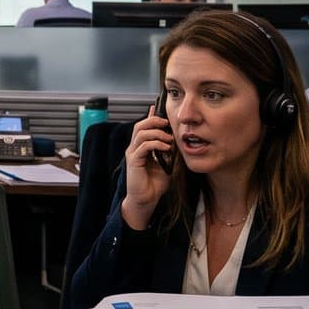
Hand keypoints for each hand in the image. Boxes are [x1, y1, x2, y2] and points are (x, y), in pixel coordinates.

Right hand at [120, 107, 174, 227]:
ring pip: (140, 133)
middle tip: (167, 123)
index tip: (159, 108)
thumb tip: (176, 139)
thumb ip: (169, 151)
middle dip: (153, 121)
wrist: (147, 199)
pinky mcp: (133, 161)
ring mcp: (133, 154)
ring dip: (157, 133)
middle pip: (140, 126)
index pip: (144, 126)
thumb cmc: (155, 183)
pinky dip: (155, 144)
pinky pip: (143, 146)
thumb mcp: (167, 163)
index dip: (151, 116)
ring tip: (168, 138)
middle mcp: (135, 148)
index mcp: (141, 147)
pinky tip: (166, 147)